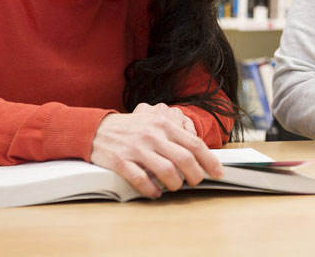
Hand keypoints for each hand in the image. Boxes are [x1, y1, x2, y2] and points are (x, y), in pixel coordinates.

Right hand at [90, 102, 222, 197]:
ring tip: (175, 187)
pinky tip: (155, 192)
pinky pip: (142, 180)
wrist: (97, 129)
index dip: (209, 160)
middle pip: (185, 159)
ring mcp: (137, 148)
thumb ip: (175, 133)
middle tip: (196, 182)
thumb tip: (198, 151)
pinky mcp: (121, 161)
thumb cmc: (131, 128)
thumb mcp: (155, 122)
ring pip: (166, 171)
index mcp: (164, 123)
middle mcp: (153, 135)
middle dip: (195, 175)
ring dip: (175, 184)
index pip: (194, 143)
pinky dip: (152, 190)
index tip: (218, 172)